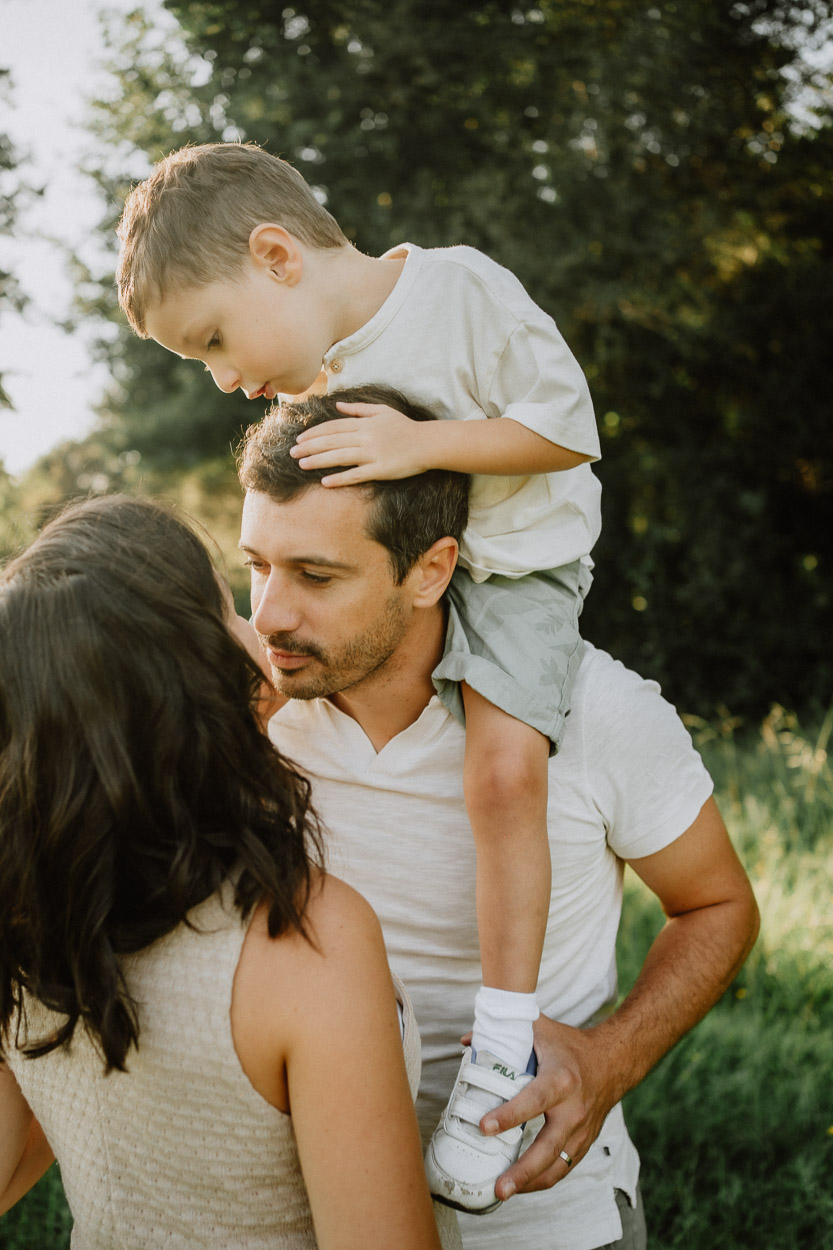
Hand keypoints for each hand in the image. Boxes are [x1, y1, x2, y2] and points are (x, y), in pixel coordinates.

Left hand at [290, 403, 432, 485]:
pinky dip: (340, 478)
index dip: (315, 432)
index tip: (300, 438)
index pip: (334, 427)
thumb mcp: (382, 411)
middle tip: (291, 452)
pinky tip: (325, 481)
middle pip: (332, 441)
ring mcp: (373, 453)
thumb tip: (337, 406)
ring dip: (319, 460)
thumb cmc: (405, 427)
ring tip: (301, 464)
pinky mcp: (381, 469)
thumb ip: (359, 409)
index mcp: (365, 423)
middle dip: (310, 446)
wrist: (427, 443)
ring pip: (340, 456)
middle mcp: (366, 437)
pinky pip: (357, 474)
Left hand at [481, 1015, 618, 1198]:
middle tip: (498, 1187)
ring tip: (502, 1192)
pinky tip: (521, 1185)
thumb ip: (503, 1032)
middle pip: (547, 1147)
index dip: (508, 1115)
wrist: (612, 1061)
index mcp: (560, 1080)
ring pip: (557, 1165)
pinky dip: (542, 1179)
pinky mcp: (584, 1142)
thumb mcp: (540, 1030)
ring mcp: (581, 1130)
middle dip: (522, 1170)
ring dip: (530, 1183)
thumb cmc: (570, 1045)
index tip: (483, 1126)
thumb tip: (465, 1041)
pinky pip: (563, 1167)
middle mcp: (573, 1110)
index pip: (533, 1101)